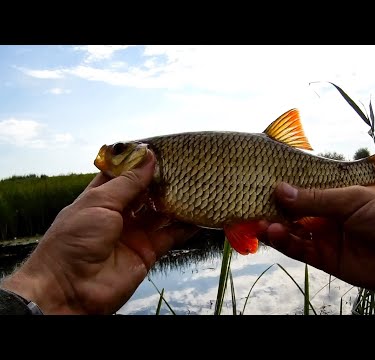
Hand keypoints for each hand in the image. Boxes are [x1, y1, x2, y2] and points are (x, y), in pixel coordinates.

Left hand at [1, 150, 197, 313]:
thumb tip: (148, 156)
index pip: (125, 173)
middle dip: (164, 180)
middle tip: (186, 166)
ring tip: (197, 186)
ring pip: (162, 212)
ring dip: (178, 201)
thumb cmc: (73, 241)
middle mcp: (120, 213)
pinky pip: (171, 236)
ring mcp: (135, 232)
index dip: (142, 161)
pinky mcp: (148, 252)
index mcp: (102, 196)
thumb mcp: (99, 203)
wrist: (69, 291)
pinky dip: (185, 227)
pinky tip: (199, 216)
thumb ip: (127, 182)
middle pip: (147, 192)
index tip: (164, 148)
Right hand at [261, 183, 374, 309]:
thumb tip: (280, 189)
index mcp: (335, 194)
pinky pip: (301, 250)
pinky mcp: (326, 259)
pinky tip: (276, 234)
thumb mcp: (351, 199)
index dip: (284, 190)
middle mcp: (327, 215)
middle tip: (255, 206)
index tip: (263, 185)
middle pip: (294, 212)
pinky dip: (287, 243)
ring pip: (293, 231)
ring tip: (263, 222)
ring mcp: (325, 237)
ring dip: (277, 227)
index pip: (303, 190)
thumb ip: (315, 198)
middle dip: (275, 210)